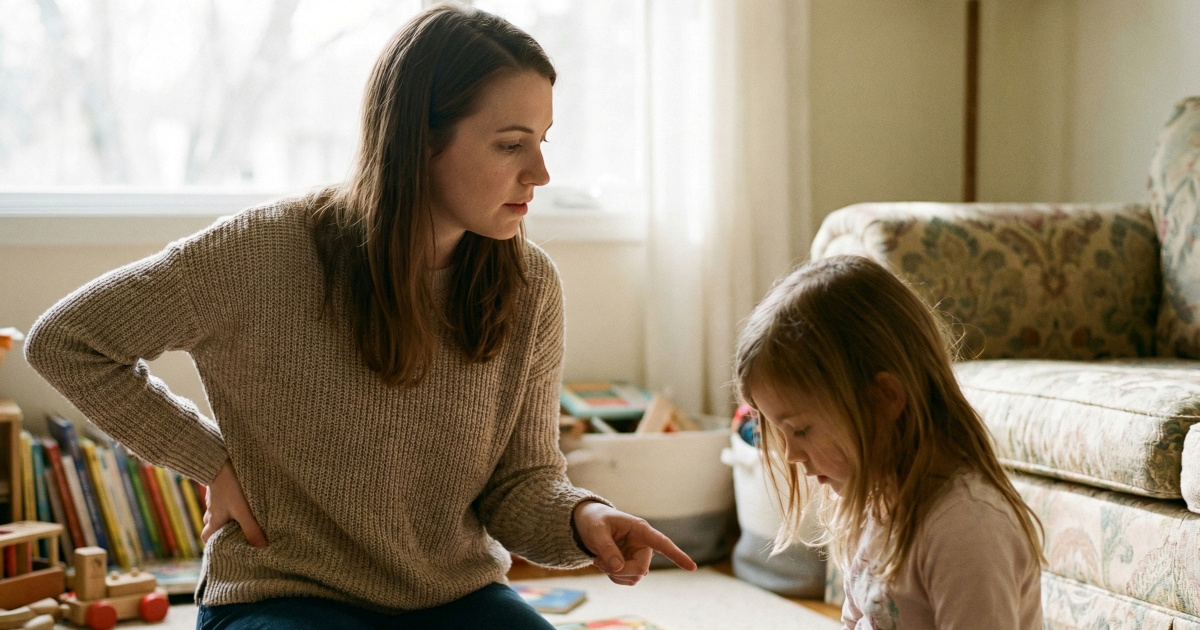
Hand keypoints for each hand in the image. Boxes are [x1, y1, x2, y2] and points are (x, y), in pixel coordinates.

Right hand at [202, 461, 266, 547]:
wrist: (220, 460)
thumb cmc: (230, 488)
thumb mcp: (243, 511)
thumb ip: (251, 530)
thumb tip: (262, 549)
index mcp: (214, 520)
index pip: (206, 537)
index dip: (213, 544)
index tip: (223, 547)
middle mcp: (211, 511)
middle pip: (213, 525)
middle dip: (223, 530)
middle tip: (237, 533)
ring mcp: (215, 498)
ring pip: (218, 511)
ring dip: (228, 515)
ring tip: (244, 517)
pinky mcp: (220, 486)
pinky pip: (223, 499)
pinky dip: (230, 503)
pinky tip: (242, 500)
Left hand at [572, 501, 696, 585]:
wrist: (587, 525)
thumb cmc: (594, 521)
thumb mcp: (596, 531)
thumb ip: (606, 548)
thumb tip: (618, 568)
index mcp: (640, 529)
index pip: (662, 543)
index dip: (677, 555)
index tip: (692, 567)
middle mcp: (643, 544)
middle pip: (641, 568)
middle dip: (620, 570)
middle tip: (599, 562)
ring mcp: (638, 556)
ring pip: (634, 577)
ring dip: (614, 574)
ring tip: (600, 559)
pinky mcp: (632, 565)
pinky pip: (627, 580)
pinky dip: (613, 577)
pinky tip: (604, 564)